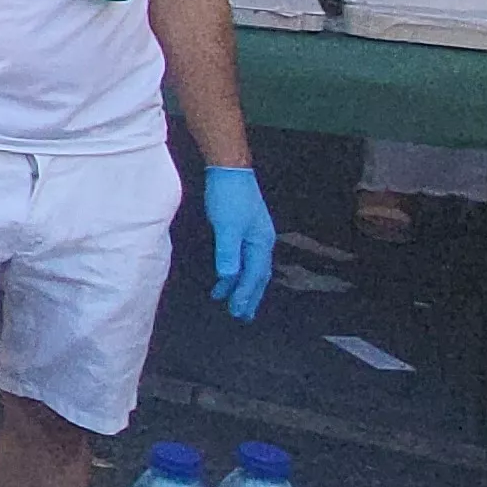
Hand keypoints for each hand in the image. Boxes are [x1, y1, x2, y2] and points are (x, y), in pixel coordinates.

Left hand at [204, 165, 275, 319]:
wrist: (229, 170)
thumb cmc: (230, 197)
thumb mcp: (227, 226)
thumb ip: (228, 252)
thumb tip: (229, 277)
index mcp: (261, 243)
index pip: (255, 276)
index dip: (246, 295)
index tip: (238, 311)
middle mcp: (261, 241)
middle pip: (257, 275)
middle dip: (249, 296)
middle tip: (241, 315)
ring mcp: (253, 235)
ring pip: (248, 267)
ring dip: (239, 285)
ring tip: (228, 301)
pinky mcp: (242, 229)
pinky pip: (241, 257)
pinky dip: (234, 270)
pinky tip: (225, 276)